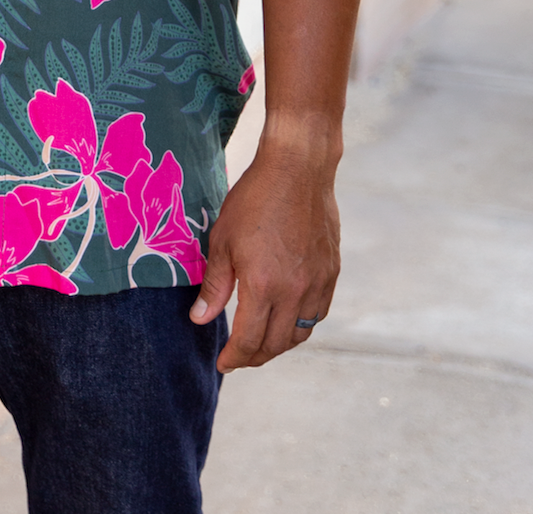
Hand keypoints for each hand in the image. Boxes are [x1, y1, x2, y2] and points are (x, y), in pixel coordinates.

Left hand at [189, 137, 340, 371]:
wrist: (297, 169)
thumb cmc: (254, 199)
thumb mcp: (223, 240)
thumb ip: (215, 286)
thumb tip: (200, 320)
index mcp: (263, 286)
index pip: (249, 341)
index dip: (234, 358)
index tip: (223, 363)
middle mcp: (294, 291)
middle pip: (276, 344)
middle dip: (254, 358)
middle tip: (239, 357)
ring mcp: (317, 283)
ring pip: (300, 333)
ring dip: (279, 345)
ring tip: (261, 343)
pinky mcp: (331, 272)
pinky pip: (317, 313)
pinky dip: (301, 324)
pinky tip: (287, 318)